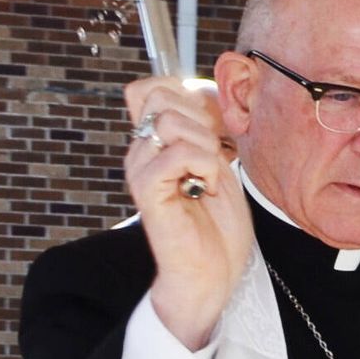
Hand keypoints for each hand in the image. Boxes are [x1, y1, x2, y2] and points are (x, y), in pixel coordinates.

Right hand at [123, 74, 252, 349]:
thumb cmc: (217, 222)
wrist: (212, 272)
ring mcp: (141, 169)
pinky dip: (205, 167)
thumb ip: (205, 128)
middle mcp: (141, 150)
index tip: (212, 130)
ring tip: (208, 179)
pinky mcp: (148, 190)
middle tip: (213, 158)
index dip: (188, 94)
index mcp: (154, 141)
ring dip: (207, 148)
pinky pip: (178, 153)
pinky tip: (205, 189)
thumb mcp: (218, 162)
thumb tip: (203, 91)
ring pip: (173, 122)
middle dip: (203, 120)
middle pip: (163, 95)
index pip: (152, 86)